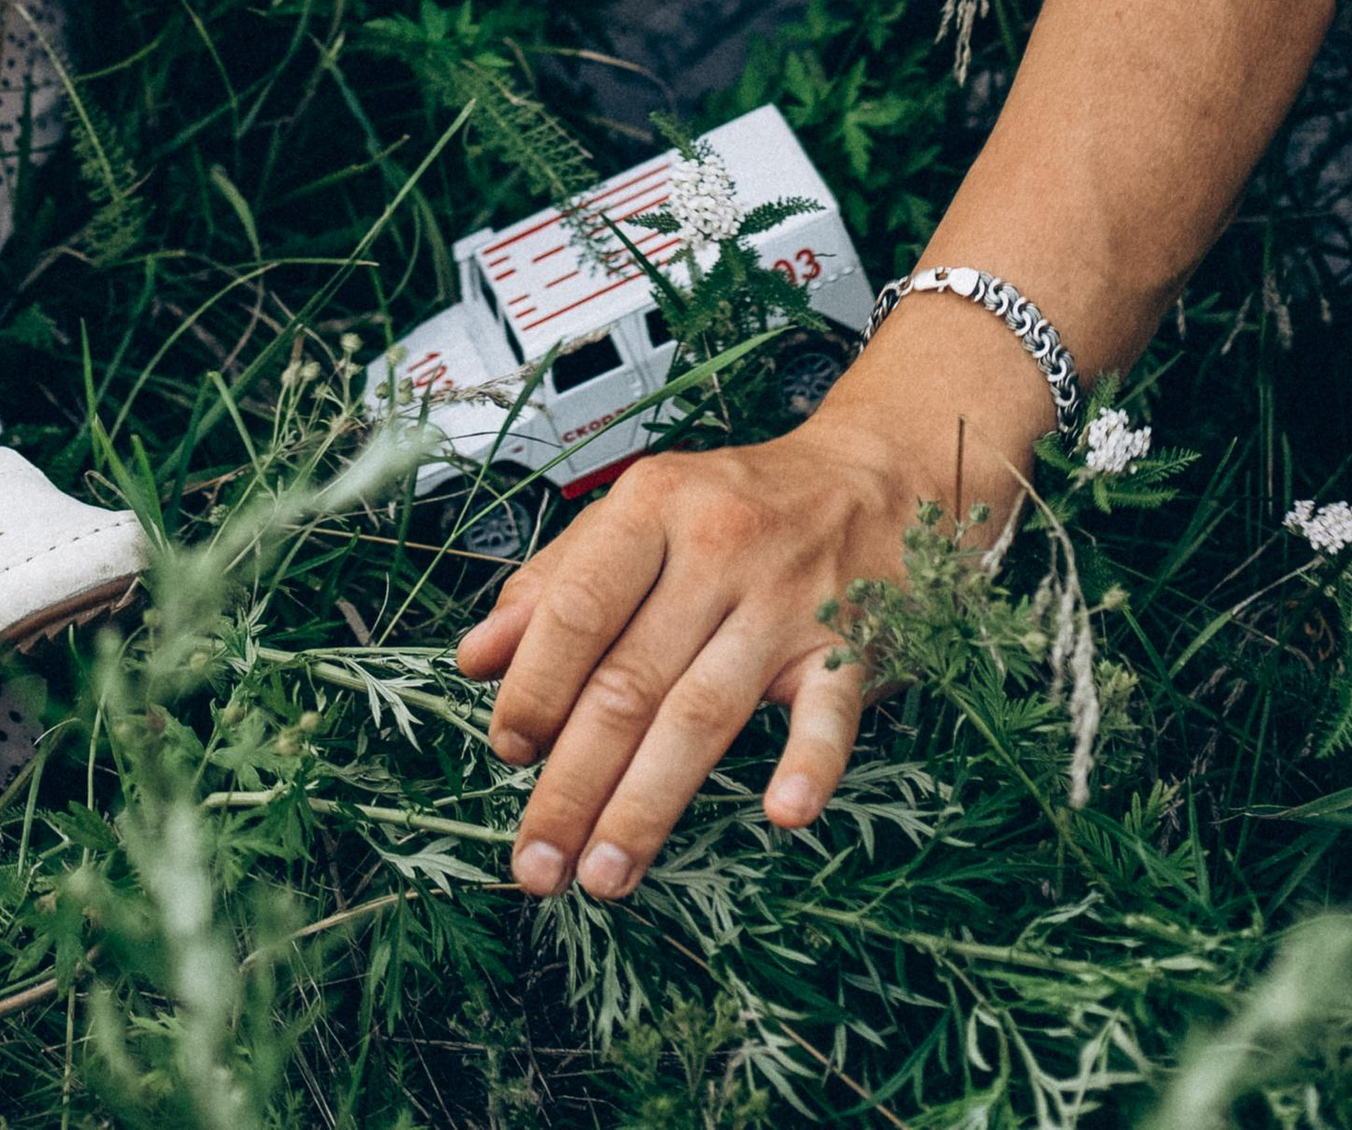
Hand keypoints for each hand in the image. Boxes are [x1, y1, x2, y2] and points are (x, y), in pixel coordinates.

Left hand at [456, 407, 933, 899]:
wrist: (875, 474)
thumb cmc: (735, 504)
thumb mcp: (639, 513)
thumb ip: (556, 581)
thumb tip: (476, 659)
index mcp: (652, 508)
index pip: (577, 607)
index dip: (535, 686)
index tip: (506, 752)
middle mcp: (716, 550)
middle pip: (631, 681)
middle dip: (574, 782)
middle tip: (537, 863)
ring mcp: (788, 601)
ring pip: (704, 713)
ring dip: (649, 804)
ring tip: (603, 875)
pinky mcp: (851, 646)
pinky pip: (829, 712)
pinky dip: (808, 763)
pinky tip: (782, 815)